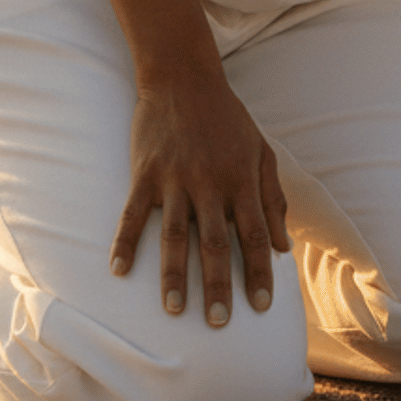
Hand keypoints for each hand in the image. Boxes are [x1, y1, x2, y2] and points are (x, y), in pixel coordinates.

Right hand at [111, 63, 290, 325]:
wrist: (184, 76)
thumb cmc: (228, 118)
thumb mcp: (261, 150)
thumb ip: (272, 197)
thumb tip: (282, 246)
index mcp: (242, 179)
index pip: (254, 234)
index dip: (260, 271)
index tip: (262, 307)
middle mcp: (210, 182)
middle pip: (215, 243)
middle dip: (218, 286)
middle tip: (218, 324)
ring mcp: (175, 178)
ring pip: (174, 235)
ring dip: (174, 275)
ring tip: (174, 310)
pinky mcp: (145, 172)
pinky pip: (132, 213)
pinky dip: (125, 243)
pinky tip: (118, 271)